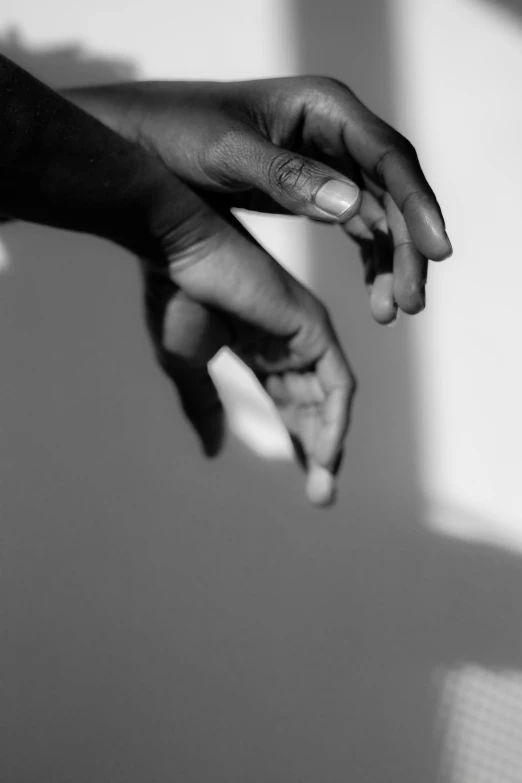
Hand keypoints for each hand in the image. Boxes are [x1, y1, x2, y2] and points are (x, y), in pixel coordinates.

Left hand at [66, 76, 451, 324]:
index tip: (436, 250)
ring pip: (381, 212)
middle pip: (394, 189)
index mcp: (324, 108)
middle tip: (410, 302)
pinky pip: (358, 224)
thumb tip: (353, 206)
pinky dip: (370, 260)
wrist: (144, 138)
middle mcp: (336, 131)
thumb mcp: (226, 153)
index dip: (417, 203)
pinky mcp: (314, 187)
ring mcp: (329, 160)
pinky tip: (374, 295)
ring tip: (394, 310)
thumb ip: (286, 177)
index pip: (389, 157)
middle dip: (408, 246)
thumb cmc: (177, 133)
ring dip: (392, 261)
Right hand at [141, 188, 355, 506]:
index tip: (306, 479)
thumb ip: (205, 407)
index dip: (299, 441)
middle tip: (322, 496)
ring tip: (323, 487)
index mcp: (261, 349)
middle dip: (318, 451)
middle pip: (314, 407)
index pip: (291, 403)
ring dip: (330, 445)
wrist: (174, 251)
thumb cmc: (174, 298)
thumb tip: (214, 451)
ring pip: (330, 400)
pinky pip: (336, 384)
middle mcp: (289, 343)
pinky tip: (326, 453)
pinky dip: (334, 420)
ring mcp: (304, 333)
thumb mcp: (187, 368)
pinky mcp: (312, 326)